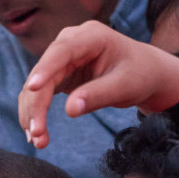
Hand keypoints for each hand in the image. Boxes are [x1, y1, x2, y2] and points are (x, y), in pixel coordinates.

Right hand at [20, 21, 178, 148]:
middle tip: (37, 135)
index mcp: (90, 36)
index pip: (61, 52)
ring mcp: (61, 58)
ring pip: (36, 86)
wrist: (146, 72)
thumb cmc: (140, 74)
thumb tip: (70, 110)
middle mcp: (70, 42)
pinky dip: (36, 113)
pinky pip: (39, 94)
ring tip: (38, 141)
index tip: (33, 88)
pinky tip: (36, 134)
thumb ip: (99, 95)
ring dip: (32, 113)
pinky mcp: (57, 73)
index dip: (45, 70)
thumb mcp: (126, 86)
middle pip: (42, 73)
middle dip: (36, 105)